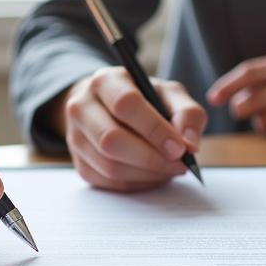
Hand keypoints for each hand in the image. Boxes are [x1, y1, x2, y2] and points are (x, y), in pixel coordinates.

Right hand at [48, 66, 205, 191]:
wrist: (107, 108)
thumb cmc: (142, 100)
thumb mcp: (168, 94)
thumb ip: (186, 113)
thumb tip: (189, 144)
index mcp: (105, 81)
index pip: (125, 104)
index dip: (154, 129)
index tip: (180, 147)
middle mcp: (81, 108)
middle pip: (111, 140)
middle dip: (151, 158)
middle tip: (179, 164)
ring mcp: (75, 138)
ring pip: (110, 167)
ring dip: (147, 174)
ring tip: (169, 168)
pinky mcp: (80, 165)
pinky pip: (109, 183)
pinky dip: (137, 183)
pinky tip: (153, 174)